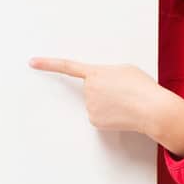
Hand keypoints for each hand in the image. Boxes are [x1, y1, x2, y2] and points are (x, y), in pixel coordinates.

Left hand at [28, 56, 166, 139]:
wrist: (151, 109)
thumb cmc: (142, 87)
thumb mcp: (125, 69)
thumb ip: (107, 73)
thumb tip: (102, 85)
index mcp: (95, 72)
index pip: (66, 66)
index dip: (48, 64)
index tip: (32, 62)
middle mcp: (88, 90)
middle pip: (91, 88)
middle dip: (104, 89)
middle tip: (122, 91)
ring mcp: (90, 107)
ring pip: (95, 103)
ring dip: (108, 102)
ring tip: (125, 102)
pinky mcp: (94, 121)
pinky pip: (98, 115)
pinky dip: (109, 114)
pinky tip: (121, 113)